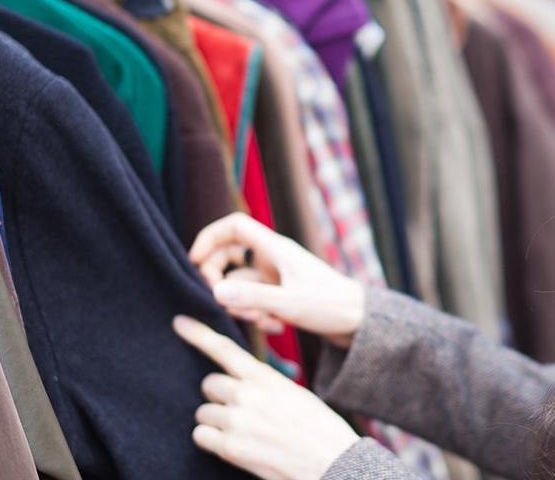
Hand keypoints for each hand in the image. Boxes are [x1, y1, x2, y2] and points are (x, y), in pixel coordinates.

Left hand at [173, 315, 359, 479]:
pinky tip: (234, 446)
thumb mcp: (295, 395)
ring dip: (216, 422)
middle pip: (209, 384)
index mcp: (266, 378)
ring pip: (203, 412)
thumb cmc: (318, 430)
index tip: (179, 323)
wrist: (332, 461)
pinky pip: (201, 436)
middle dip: (219, 397)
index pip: (225, 350)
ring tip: (242, 433)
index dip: (199, 334)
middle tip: (238, 412)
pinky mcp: (230, 447)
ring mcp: (236, 420)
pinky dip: (211, 442)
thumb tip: (242, 386)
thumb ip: (265, 386)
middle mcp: (248, 394)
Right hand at [190, 213, 365, 348]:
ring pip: (241, 283)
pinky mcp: (281, 294)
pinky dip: (258, 314)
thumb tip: (215, 290)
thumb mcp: (289, 304)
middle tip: (220, 303)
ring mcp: (277, 277)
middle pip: (229, 255)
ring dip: (242, 304)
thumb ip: (252, 297)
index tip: (193, 262)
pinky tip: (276, 328)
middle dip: (219, 280)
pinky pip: (256, 300)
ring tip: (263, 321)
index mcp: (276, 249)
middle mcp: (274, 258)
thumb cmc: (332, 307)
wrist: (361, 323)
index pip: (234, 226)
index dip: (209, 237)